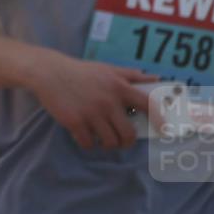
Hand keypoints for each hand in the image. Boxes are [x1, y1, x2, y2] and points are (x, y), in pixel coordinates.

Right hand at [30, 55, 156, 149]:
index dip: (159, 118)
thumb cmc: (80, 71)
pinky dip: (89, 144)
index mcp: (119, 87)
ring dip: (107, 144)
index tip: (164, 129)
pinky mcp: (75, 122)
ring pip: (109, 142)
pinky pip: (88, 143)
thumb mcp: (108, 69)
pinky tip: (85, 137)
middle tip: (121, 141)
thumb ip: (132, 75)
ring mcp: (92, 114)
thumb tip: (155, 80)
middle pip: (128, 134)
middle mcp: (108, 102)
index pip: (148, 105)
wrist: (49, 73)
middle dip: (126, 142)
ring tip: (101, 139)